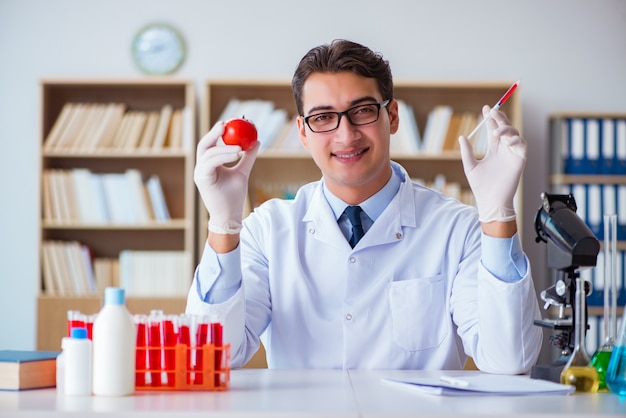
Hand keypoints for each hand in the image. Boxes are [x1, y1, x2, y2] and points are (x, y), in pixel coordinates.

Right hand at [194, 122, 258, 233]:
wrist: (230, 214)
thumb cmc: (234, 195)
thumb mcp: (243, 171)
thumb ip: (248, 157)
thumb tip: (256, 141)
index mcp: (210, 164)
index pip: (211, 144)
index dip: (217, 132)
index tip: (228, 123)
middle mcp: (202, 167)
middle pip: (204, 145)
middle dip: (213, 133)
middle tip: (225, 124)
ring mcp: (200, 173)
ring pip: (209, 153)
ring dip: (224, 148)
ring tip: (239, 148)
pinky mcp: (201, 179)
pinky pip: (210, 163)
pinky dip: (223, 156)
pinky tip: (236, 154)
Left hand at [458, 106, 526, 222]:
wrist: (490, 201)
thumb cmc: (481, 186)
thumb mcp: (470, 166)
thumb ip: (467, 152)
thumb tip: (462, 137)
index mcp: (493, 149)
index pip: (493, 129)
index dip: (490, 119)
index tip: (485, 108)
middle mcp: (503, 149)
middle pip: (504, 128)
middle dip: (499, 118)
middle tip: (492, 112)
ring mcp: (512, 154)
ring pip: (515, 134)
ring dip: (507, 129)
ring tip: (497, 132)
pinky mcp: (520, 160)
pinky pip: (523, 145)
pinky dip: (517, 140)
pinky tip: (508, 141)